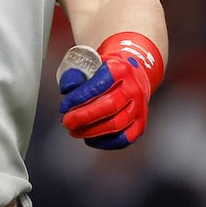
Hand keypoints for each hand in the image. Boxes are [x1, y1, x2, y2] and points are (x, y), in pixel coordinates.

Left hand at [58, 32, 163, 149]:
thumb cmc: (108, 70)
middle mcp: (133, 88)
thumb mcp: (92, 63)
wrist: (133, 73)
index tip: (65, 105)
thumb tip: (67, 88)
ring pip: (116, 124)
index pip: (100, 84)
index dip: (80, 97)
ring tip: (75, 131)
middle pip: (109, 106)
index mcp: (120, 69)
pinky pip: (125, 138)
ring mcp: (139, 106)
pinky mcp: (141, 122)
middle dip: (84, 116)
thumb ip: (77, 73)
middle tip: (67, 121)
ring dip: (92, 131)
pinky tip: (90, 139)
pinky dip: (105, 142)